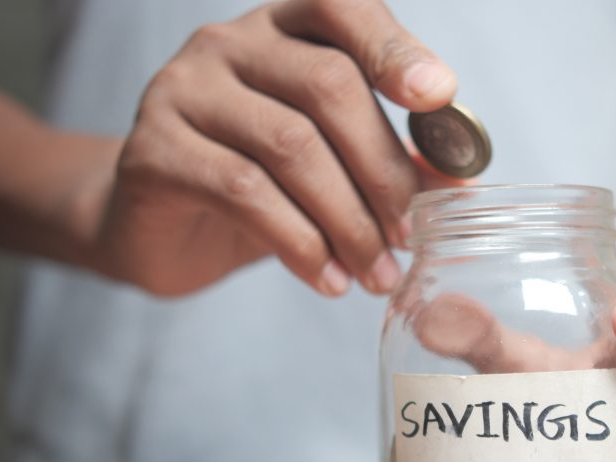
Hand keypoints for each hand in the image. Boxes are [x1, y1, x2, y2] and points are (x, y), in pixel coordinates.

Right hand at [90, 0, 460, 296]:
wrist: (159, 225)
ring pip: (291, 145)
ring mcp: (184, 90)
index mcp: (284, 29)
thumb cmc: (257, 184)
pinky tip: (328, 280)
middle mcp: (230, 43)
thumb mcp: (331, 166)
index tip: (440, 97)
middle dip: (384, 171)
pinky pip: (244, 192)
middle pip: (329, 85)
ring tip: (377, 274)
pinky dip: (300, 244)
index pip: (343, 8)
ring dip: (349, 221)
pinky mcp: (155, 150)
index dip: (395, 48)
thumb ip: (391, 161)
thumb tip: (460, 184)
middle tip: (411, 236)